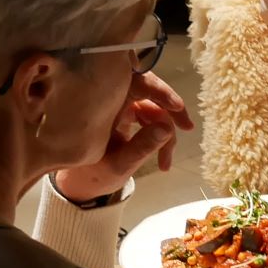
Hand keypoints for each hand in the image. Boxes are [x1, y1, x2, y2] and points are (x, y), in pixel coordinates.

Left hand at [52, 71, 193, 201]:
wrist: (80, 184)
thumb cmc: (91, 174)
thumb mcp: (118, 165)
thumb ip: (141, 147)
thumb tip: (165, 128)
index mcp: (104, 104)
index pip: (137, 84)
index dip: (159, 91)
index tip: (177, 106)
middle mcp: (114, 100)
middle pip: (151, 95)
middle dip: (171, 111)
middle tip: (188, 128)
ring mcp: (122, 107)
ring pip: (154, 110)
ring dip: (166, 133)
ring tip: (166, 162)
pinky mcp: (128, 116)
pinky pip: (151, 119)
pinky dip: (160, 138)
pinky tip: (163, 161)